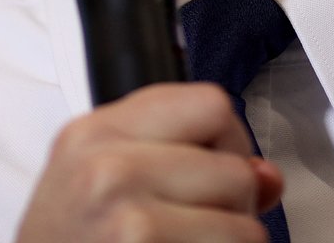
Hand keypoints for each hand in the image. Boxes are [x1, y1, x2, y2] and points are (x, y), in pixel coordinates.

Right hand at [13, 82, 283, 241]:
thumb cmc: (66, 240)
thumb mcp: (96, 179)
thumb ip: (179, 159)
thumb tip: (266, 176)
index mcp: (95, 133)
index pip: (210, 104)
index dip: (226, 140)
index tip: (209, 166)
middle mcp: (108, 168)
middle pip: (237, 169)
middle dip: (232, 204)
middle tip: (193, 223)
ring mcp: (129, 218)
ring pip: (246, 225)